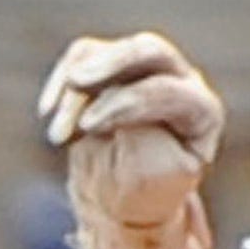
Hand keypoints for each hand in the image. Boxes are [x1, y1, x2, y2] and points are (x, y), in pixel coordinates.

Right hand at [38, 30, 223, 248]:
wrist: (122, 197)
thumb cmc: (140, 194)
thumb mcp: (144, 181)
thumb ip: (138, 141)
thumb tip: (114, 98)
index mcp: (202, 113)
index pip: (167, 92)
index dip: (126, 103)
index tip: (88, 126)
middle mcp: (182, 80)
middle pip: (150, 51)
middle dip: (110, 64)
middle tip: (77, 81)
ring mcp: (148, 68)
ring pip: (110, 52)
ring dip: (76, 90)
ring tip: (57, 137)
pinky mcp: (114, 63)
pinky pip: (84, 54)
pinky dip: (62, 80)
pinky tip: (47, 110)